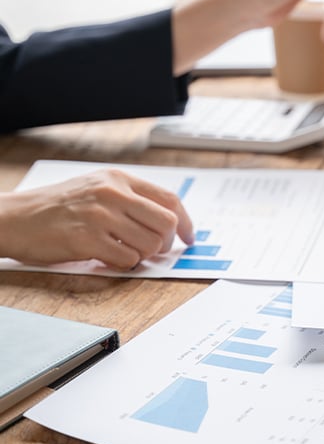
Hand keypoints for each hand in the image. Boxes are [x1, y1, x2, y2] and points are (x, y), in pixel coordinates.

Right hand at [0, 169, 193, 269]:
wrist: (15, 218)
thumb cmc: (57, 207)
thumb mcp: (97, 188)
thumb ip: (130, 198)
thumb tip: (168, 220)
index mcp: (119, 179)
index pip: (169, 200)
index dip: (185, 222)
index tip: (188, 237)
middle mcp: (113, 193)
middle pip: (165, 223)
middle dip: (165, 243)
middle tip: (153, 251)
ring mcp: (101, 216)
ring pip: (149, 244)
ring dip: (142, 256)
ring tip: (123, 252)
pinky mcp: (88, 240)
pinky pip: (127, 259)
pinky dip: (124, 264)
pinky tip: (107, 258)